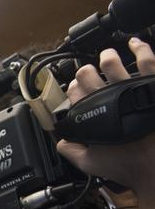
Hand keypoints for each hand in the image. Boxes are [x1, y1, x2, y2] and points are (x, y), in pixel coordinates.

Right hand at [56, 38, 154, 201]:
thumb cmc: (128, 165)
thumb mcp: (91, 164)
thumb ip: (72, 151)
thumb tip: (62, 142)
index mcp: (91, 113)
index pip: (74, 92)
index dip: (73, 90)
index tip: (77, 91)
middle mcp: (107, 96)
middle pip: (87, 74)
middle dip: (85, 72)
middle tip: (88, 74)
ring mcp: (129, 87)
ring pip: (111, 62)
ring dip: (106, 57)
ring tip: (107, 56)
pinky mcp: (151, 83)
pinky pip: (146, 59)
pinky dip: (140, 48)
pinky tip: (135, 43)